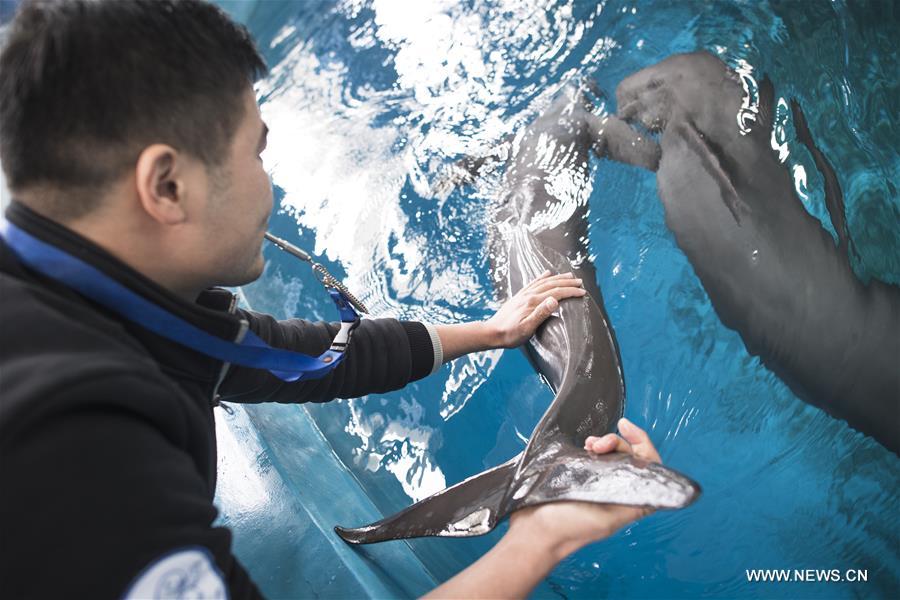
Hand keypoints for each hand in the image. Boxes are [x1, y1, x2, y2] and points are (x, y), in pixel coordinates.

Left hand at [485, 270, 586, 348]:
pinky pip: (533, 283)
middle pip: (552, 284)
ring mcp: (523, 295)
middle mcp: (529, 295)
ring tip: (569, 275)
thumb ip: (541, 313)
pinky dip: (542, 277)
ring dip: (558, 278)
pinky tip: (546, 273)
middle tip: (580, 282)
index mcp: (533, 302)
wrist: (492, 332)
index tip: (583, 292)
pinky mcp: (519, 296)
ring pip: (544, 282)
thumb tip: (554, 300)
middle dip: (568, 282)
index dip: (571, 291)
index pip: (557, 293)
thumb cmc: (510, 334)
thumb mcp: (527, 328)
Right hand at [508, 418, 660, 559]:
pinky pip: (593, 454)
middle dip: (616, 441)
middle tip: (598, 443)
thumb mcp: (608, 521)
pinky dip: (590, 446)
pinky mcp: (582, 473)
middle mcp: (617, 488)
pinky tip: (583, 446)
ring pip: (611, 452)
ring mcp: (599, 480)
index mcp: (629, 501)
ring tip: (589, 444)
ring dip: (602, 442)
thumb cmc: (570, 528)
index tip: (626, 428)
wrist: (536, 527)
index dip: (642, 444)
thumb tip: (649, 484)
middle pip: (629, 455)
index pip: (648, 468)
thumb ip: (631, 504)